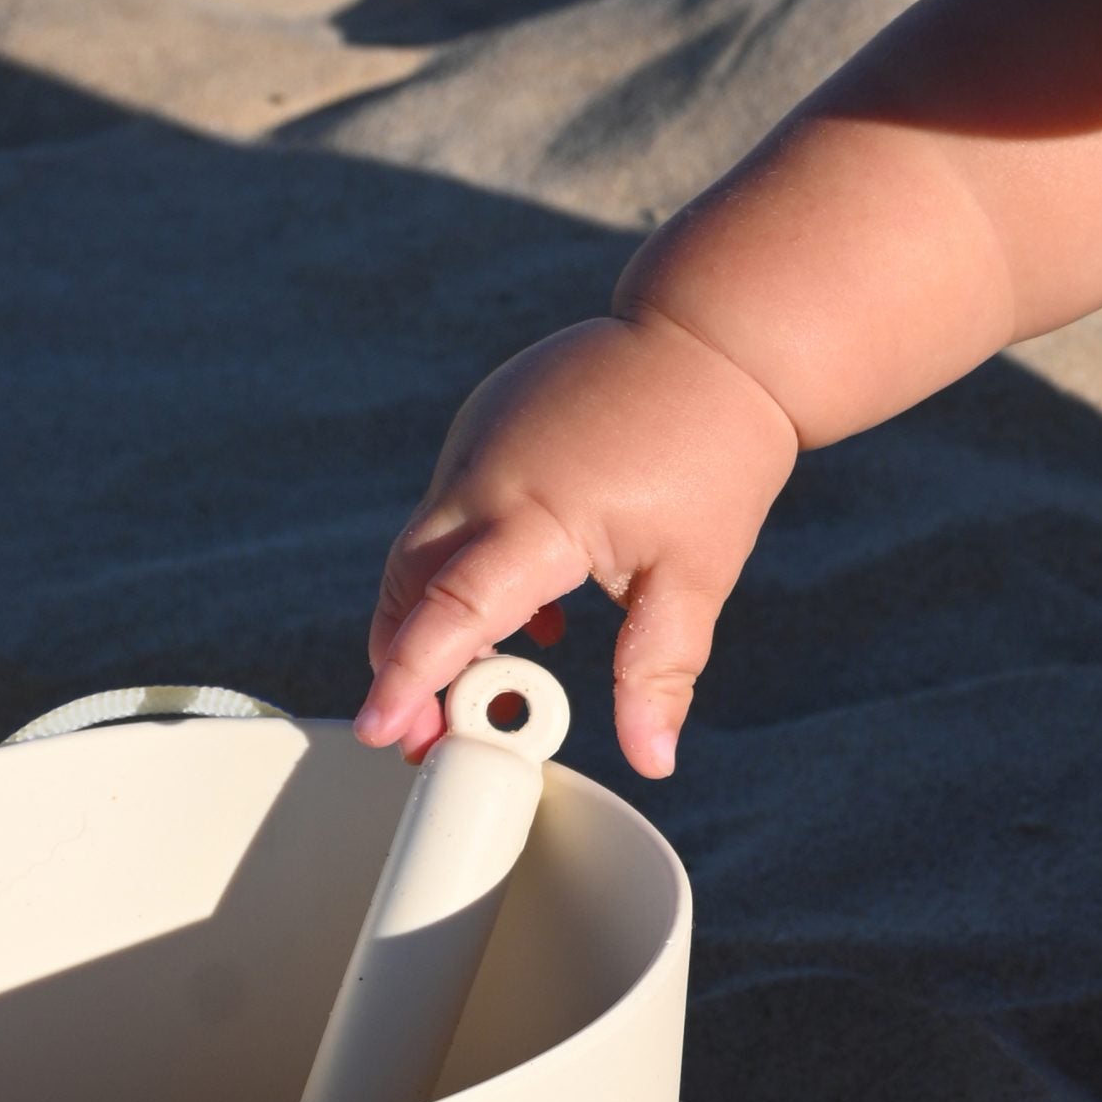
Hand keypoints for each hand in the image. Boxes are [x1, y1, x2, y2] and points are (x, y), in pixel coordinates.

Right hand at [358, 309, 798, 776]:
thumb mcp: (694, 577)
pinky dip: (465, 571)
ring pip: (423, 548)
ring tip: (478, 690)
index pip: (451, 613)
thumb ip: (659, 672)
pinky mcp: (483, 427)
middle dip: (403, 663)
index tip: (386, 730)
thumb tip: (655, 760)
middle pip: (408, 585)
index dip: (411, 679)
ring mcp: (475, 444)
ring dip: (433, 620)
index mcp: (535, 515)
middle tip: (423, 736)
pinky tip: (528, 620)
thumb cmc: (714, 455)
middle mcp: (484, 475)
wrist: (715, 342)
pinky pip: (453, 513)